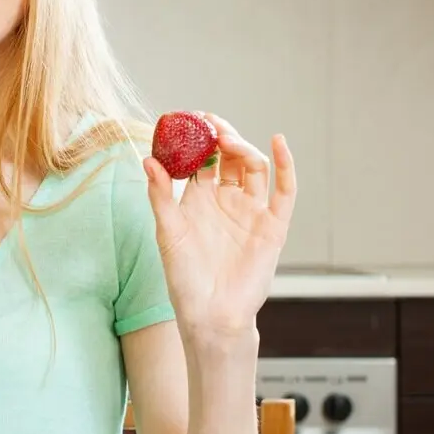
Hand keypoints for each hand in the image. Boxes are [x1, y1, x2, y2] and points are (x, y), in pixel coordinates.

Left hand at [144, 112, 295, 339]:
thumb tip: (147, 159)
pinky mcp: (273, 225)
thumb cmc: (184, 278)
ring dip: (243, 147)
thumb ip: (160, 196)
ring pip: (254, 167)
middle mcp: (227, 200)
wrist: (210, 314)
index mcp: (200, 200)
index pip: (202, 159)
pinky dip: (286, 165)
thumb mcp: (167, 233)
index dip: (198, 139)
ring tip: (226, 138)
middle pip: (230, 157)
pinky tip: (278, 142)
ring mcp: (252, 211)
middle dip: (221, 136)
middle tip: (208, 121)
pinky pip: (284, 191)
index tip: (188, 119)